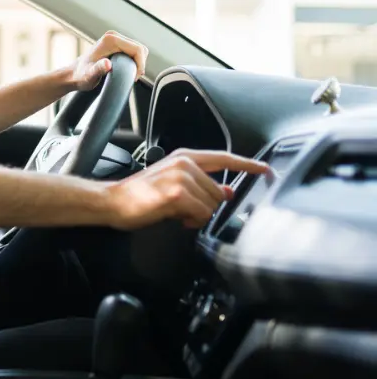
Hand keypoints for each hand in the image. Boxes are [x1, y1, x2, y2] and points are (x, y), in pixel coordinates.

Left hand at [72, 31, 148, 90]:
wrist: (74, 74)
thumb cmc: (81, 76)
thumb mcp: (90, 76)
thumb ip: (99, 69)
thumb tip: (108, 64)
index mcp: (110, 40)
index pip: (137, 49)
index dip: (140, 65)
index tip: (133, 78)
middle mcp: (113, 36)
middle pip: (140, 48)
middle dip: (140, 64)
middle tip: (132, 78)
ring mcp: (115, 38)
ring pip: (138, 50)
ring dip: (138, 63)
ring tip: (129, 75)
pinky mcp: (116, 43)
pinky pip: (133, 51)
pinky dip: (134, 61)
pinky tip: (126, 70)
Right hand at [103, 149, 272, 230]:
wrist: (113, 201)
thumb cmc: (139, 195)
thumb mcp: (173, 184)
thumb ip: (201, 184)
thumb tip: (226, 191)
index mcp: (184, 158)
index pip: (224, 158)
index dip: (247, 164)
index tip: (265, 169)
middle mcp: (185, 164)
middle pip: (219, 191)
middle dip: (208, 207)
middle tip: (186, 212)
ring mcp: (181, 177)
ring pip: (211, 205)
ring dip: (199, 216)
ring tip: (178, 214)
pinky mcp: (177, 194)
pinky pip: (201, 214)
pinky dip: (192, 221)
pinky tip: (177, 218)